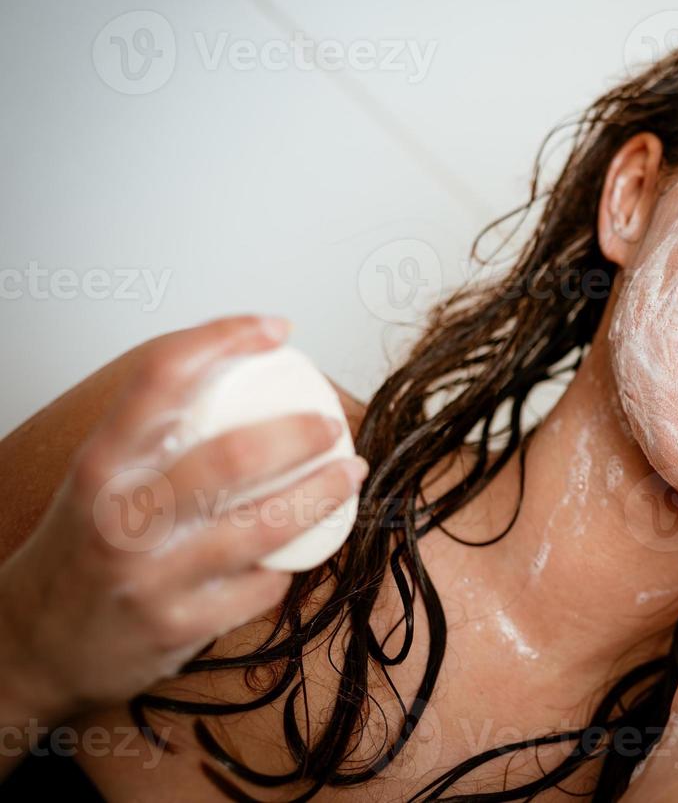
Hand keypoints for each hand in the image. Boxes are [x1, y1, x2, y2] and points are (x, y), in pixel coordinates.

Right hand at [0, 315, 367, 721]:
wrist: (32, 646)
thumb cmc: (83, 547)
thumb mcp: (103, 477)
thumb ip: (159, 430)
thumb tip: (246, 370)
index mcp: (102, 464)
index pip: (162, 377)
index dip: (226, 339)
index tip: (273, 328)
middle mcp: (122, 517)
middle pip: (233, 457)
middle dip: (300, 434)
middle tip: (329, 425)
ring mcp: (152, 576)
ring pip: (265, 525)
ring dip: (322, 494)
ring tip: (348, 473)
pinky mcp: (180, 626)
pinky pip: (263, 585)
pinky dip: (289, 564)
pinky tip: (296, 550)